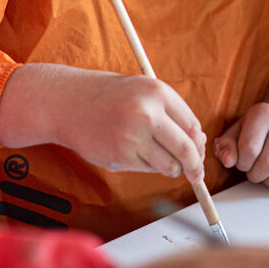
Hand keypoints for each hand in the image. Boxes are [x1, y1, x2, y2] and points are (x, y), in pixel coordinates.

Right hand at [0, 64, 205, 182]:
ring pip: (169, 165)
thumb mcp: (142, 92)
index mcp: (158, 93)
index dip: (199, 144)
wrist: (69, 103)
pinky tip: (131, 151)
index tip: (200, 154)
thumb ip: (170, 113)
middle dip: (195, 166)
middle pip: (187, 150)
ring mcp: (134, 136)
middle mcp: (148, 114)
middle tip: (196, 175)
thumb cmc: (109, 97)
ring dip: (169, 168)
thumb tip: (198, 144)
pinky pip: (147, 168)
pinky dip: (146, 166)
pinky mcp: (121, 155)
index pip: (193, 126)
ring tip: (156, 157)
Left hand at [212, 100, 268, 189]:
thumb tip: (228, 161)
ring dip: (268, 182)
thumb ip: (225, 146)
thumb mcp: (235, 134)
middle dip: (255, 175)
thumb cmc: (255, 132)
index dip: (241, 163)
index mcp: (264, 111)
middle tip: (254, 170)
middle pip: (267, 165)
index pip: (249, 149)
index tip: (242, 161)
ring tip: (267, 171)